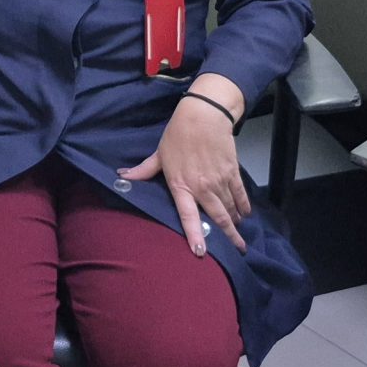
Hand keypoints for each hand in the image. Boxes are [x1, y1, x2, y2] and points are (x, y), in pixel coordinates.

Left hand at [120, 77, 249, 255]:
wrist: (204, 115)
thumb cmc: (178, 134)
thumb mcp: (159, 154)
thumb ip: (143, 170)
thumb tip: (121, 177)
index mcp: (181, 185)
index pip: (188, 216)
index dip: (194, 235)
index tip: (201, 252)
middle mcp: (202, 187)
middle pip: (218, 217)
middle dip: (229, 236)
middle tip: (238, 249)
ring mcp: (219, 180)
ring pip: (230, 208)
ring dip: (235, 222)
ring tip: (238, 234)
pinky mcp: (232, 172)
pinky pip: (240, 194)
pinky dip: (244, 205)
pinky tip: (245, 214)